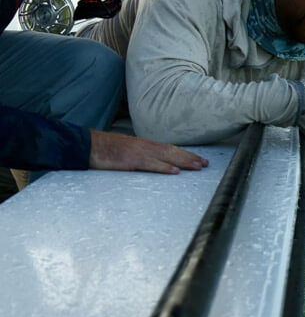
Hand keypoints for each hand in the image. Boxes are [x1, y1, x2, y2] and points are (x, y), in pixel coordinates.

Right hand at [89, 130, 208, 173]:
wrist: (88, 145)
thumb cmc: (106, 150)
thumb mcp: (127, 151)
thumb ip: (141, 156)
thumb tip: (153, 163)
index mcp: (145, 145)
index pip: (170, 149)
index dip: (186, 154)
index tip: (199, 159)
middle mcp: (146, 146)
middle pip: (173, 151)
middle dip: (190, 158)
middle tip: (206, 164)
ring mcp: (139, 153)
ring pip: (167, 157)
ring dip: (184, 162)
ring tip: (198, 166)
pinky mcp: (131, 161)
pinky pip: (150, 165)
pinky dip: (164, 168)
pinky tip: (175, 172)